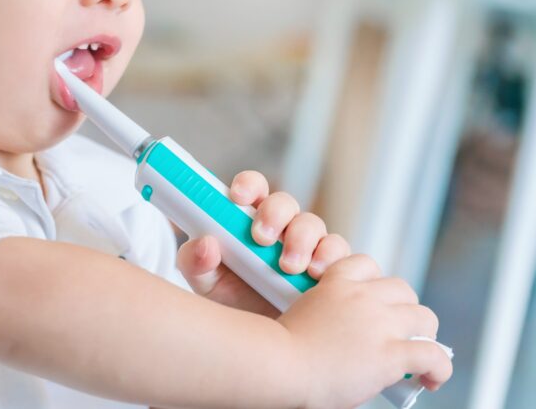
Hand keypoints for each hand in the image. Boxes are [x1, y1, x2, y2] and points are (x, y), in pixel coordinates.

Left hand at [175, 170, 349, 315]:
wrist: (263, 349)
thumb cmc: (233, 305)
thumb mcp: (206, 285)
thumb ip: (195, 261)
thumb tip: (204, 244)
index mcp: (249, 220)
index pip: (252, 189)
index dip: (247, 186)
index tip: (237, 196)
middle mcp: (282, 228)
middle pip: (284, 202)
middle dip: (274, 213)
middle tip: (261, 237)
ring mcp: (310, 246)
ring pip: (313, 224)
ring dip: (301, 240)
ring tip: (288, 266)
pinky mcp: (333, 268)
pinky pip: (340, 252)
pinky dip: (330, 259)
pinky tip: (317, 275)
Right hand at [279, 254, 452, 408]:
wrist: (280, 366)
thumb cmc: (279, 350)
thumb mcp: (298, 314)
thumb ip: (321, 314)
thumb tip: (335, 339)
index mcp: (335, 284)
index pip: (365, 264)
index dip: (373, 283)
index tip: (372, 302)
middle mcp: (361, 297)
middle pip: (402, 289)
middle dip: (404, 309)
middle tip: (400, 330)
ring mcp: (379, 323)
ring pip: (424, 317)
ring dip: (424, 334)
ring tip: (420, 352)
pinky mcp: (391, 353)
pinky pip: (432, 355)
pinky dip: (438, 368)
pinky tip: (432, 380)